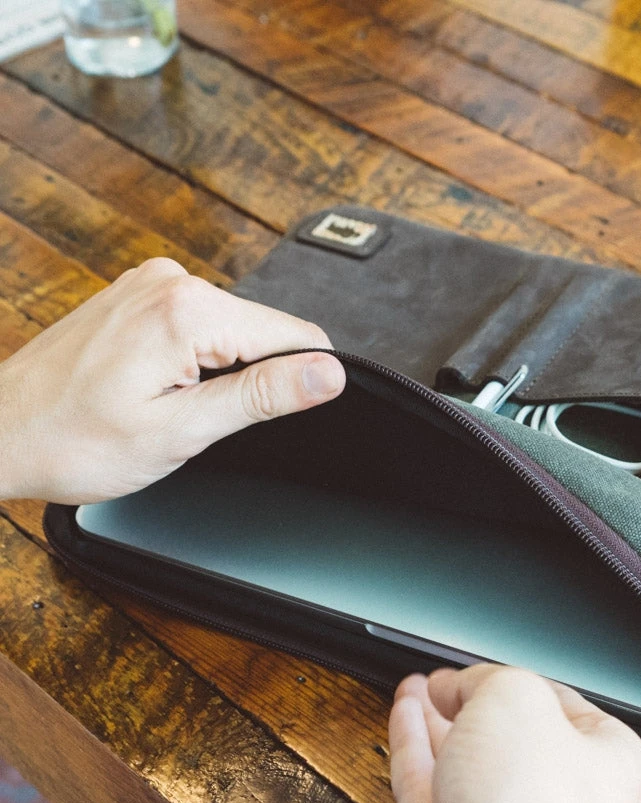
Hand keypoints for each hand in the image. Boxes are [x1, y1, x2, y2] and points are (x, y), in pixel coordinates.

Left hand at [0, 258, 344, 503]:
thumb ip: (261, 396)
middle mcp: (169, 282)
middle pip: (265, 331)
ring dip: (218, 373)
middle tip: (196, 420)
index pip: (297, 334)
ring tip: (166, 406)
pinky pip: (199, 326)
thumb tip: (326, 374)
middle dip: (252, 381)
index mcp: (187, 311)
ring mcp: (149, 284)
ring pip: (233, 331)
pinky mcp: (138, 296)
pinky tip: (153, 388)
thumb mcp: (180, 431)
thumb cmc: (71, 441)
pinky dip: (194, 362)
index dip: (303, 381)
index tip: (270, 416)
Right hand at [386, 665, 640, 802]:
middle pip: (517, 738)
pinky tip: (405, 719)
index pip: (566, 704)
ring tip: (419, 689)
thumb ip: (488, 680)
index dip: (521, 678)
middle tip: (447, 680)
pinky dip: (416, 752)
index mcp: (610, 762)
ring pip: (471, 764)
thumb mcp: (516, 699)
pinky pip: (435, 790)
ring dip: (441, 722)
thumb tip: (462, 687)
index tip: (486, 665)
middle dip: (477, 703)